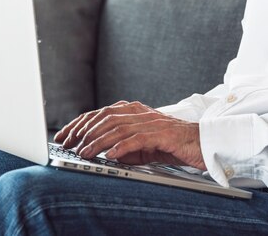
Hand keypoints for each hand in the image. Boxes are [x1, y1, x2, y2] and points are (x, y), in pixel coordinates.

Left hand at [53, 101, 206, 170]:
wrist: (202, 142)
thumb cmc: (174, 144)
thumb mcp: (144, 144)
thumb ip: (126, 144)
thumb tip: (104, 153)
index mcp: (135, 111)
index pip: (102, 113)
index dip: (81, 123)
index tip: (65, 135)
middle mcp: (141, 112)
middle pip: (106, 117)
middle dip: (83, 130)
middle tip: (68, 144)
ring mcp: (152, 121)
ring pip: (118, 127)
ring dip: (98, 141)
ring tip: (84, 152)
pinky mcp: (162, 133)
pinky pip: (138, 138)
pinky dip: (122, 147)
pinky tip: (110, 155)